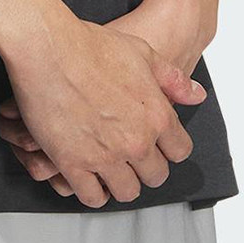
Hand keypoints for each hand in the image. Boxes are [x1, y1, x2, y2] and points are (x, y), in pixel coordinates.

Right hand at [0, 0, 215, 200]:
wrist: (47, 48)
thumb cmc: (90, 45)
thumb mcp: (141, 52)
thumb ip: (171, 78)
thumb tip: (196, 95)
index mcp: (156, 114)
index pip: (179, 151)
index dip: (169, 148)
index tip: (157, 145)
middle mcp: (136, 140)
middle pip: (155, 176)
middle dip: (146, 167)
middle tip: (131, 156)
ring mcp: (105, 155)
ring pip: (126, 191)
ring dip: (121, 182)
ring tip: (110, 169)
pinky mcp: (73, 163)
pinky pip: (92, 197)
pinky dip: (93, 192)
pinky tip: (88, 177)